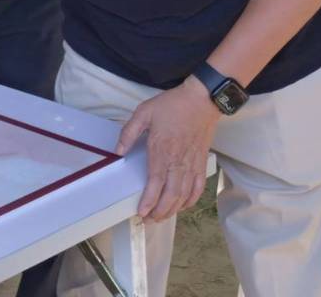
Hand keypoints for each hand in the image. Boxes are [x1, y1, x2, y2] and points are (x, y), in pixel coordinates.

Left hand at [116, 77, 220, 221]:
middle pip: (171, 195)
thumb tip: (118, 151)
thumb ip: (128, 132)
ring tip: (161, 217)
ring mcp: (192, 164)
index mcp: (162, 150)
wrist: (202, 100)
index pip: (155, 183)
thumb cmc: (172, 105)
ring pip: (184, 195)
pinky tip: (183, 206)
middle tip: (148, 220)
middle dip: (160, 211)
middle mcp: (178, 161)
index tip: (141, 213)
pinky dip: (191, 200)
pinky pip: (198, 187)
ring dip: (173, 210)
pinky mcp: (202, 162)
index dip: (149, 201)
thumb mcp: (143, 112)